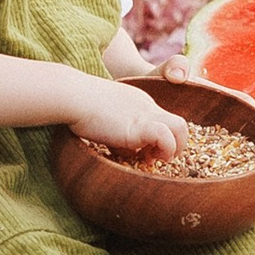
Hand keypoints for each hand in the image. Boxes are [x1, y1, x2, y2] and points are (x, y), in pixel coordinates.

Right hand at [61, 72, 181, 159]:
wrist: (73, 96)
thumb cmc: (79, 107)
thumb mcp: (105, 118)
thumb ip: (117, 131)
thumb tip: (125, 151)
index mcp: (140, 104)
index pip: (164, 121)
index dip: (162, 140)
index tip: (148, 153)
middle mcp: (147, 106)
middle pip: (180, 124)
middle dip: (176, 145)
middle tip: (157, 158)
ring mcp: (145, 114)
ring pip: (180, 128)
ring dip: (174, 148)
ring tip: (156, 159)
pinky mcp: (140, 125)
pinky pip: (166, 136)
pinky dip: (163, 149)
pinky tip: (146, 157)